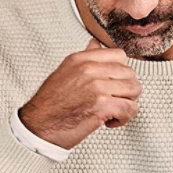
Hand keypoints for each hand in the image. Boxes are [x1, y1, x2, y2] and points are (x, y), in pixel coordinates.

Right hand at [18, 38, 141, 149]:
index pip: (119, 55)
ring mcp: (97, 87)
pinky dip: (124, 118)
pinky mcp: (102, 105)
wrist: (37, 127)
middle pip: (130, 73)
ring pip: (134, 90)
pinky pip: (130, 108)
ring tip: (113, 110)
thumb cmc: (50, 104)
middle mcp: (89, 70)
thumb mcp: (65, 71)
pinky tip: (110, 121)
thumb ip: (84, 58)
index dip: (121, 71)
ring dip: (127, 103)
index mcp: (81, 59)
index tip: (114, 83)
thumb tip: (95, 44)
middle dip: (126, 90)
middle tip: (114, 100)